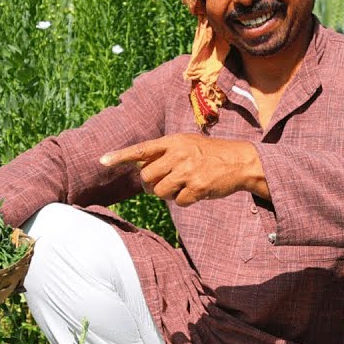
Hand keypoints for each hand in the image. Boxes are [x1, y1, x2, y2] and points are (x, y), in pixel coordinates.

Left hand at [99, 134, 267, 205]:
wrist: (241, 161)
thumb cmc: (211, 154)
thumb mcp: (187, 144)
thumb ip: (165, 153)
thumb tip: (141, 169)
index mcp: (173, 142)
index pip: (141, 150)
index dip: (120, 156)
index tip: (102, 161)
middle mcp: (178, 154)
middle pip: (147, 177)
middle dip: (151, 185)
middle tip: (165, 183)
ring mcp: (188, 171)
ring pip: (160, 192)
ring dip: (168, 194)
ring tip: (184, 185)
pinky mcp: (197, 187)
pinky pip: (177, 201)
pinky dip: (184, 200)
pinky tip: (196, 191)